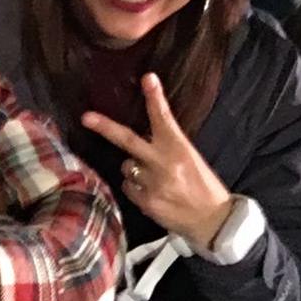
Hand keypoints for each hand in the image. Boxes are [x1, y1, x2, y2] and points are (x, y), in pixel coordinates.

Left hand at [82, 73, 233, 247]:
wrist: (214, 221)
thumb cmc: (203, 185)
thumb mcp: (190, 158)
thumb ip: (168, 145)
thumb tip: (144, 133)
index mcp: (179, 148)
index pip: (164, 118)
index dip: (154, 97)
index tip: (148, 78)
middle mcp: (163, 163)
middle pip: (127, 140)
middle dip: (105, 127)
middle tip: (86, 117)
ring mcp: (152, 184)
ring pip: (126, 167)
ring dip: (134, 170)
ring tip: (155, 179)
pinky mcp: (145, 202)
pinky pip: (129, 187)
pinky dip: (136, 188)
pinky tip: (153, 193)